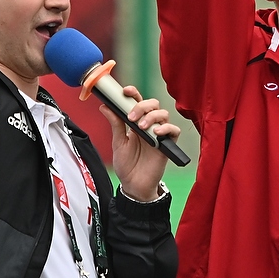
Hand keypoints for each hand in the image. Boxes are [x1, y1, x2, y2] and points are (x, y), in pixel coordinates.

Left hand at [104, 86, 181, 202]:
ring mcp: (159, 134)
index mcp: (136, 122)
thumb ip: (115, 124)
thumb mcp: (118, 142)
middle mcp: (149, 125)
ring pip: (163, 114)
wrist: (133, 186)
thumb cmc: (126, 165)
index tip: (125, 91)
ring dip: (152, 117)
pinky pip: (174, 130)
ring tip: (141, 128)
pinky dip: (166, 128)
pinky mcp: (167, 145)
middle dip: (142, 106)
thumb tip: (105, 106)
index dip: (134, 93)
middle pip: (153, 104)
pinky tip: (156, 133)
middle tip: (131, 118)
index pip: (138, 102)